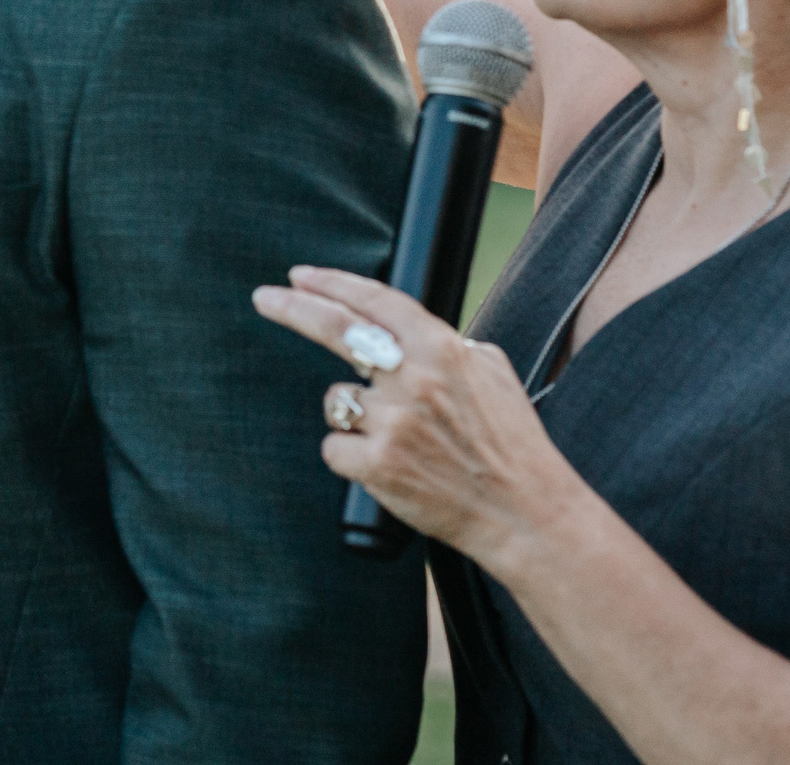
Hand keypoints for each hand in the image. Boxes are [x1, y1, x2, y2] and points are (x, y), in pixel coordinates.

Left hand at [251, 266, 585, 574]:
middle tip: (264, 297)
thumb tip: (405, 330)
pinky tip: (389, 469)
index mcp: (441, 349)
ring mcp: (392, 422)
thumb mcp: (492, 373)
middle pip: (336, 328)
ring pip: (337, 401)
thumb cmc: (511, 444)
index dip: (332, 283)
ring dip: (354, 416)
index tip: (300, 276)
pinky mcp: (377, 465)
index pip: (375, 300)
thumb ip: (447, 345)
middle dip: (293, 308)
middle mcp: (412, 379)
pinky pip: (335, 448)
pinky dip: (352, 457)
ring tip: (401, 440)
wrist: (525, 512)